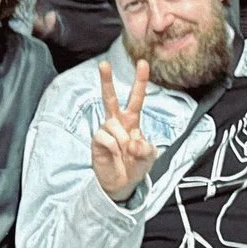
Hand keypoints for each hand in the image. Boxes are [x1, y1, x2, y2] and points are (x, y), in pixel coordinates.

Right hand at [91, 58, 156, 201]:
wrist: (122, 184)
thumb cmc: (135, 166)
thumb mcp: (149, 157)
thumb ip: (146, 147)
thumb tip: (132, 141)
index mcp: (132, 121)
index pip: (136, 98)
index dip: (140, 81)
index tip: (142, 63)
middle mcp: (117, 122)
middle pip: (110, 98)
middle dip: (106, 80)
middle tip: (103, 64)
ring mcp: (105, 130)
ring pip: (113, 125)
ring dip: (123, 141)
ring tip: (124, 154)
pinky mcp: (97, 140)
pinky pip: (106, 138)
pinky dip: (114, 148)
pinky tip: (114, 155)